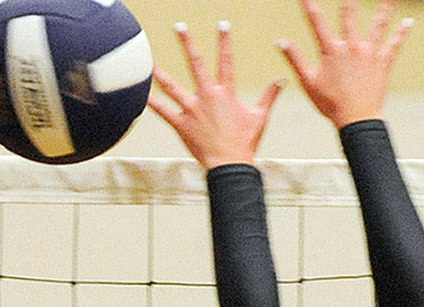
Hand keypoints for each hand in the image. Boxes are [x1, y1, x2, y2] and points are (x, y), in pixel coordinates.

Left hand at [148, 21, 282, 170]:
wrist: (230, 165)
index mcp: (226, 93)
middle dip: (187, 43)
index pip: (226, 61)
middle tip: (180, 27)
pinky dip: (152, 103)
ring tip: (149, 60)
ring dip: (160, 72)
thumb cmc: (245, 143)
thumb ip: (269, 96)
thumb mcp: (260, 117)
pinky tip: (141, 94)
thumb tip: (281, 80)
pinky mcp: (181, 125)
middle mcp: (207, 97)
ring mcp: (192, 110)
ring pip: (172, 86)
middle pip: (196, 64)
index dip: (225, 41)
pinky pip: (163, 112)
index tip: (222, 25)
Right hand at [278, 0, 411, 127]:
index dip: (309, 5)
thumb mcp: (307, 82)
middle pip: (349, 16)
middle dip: (348, 1)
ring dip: (383, 10)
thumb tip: (280, 41)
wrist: (356, 119)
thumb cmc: (330, 103)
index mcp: (331, 51)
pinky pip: (394, 45)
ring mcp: (369, 54)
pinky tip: (408, 22)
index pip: (316, 22)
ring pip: (378, 26)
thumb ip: (295, 59)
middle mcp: (351, 47)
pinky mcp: (383, 63)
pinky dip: (401, 33)